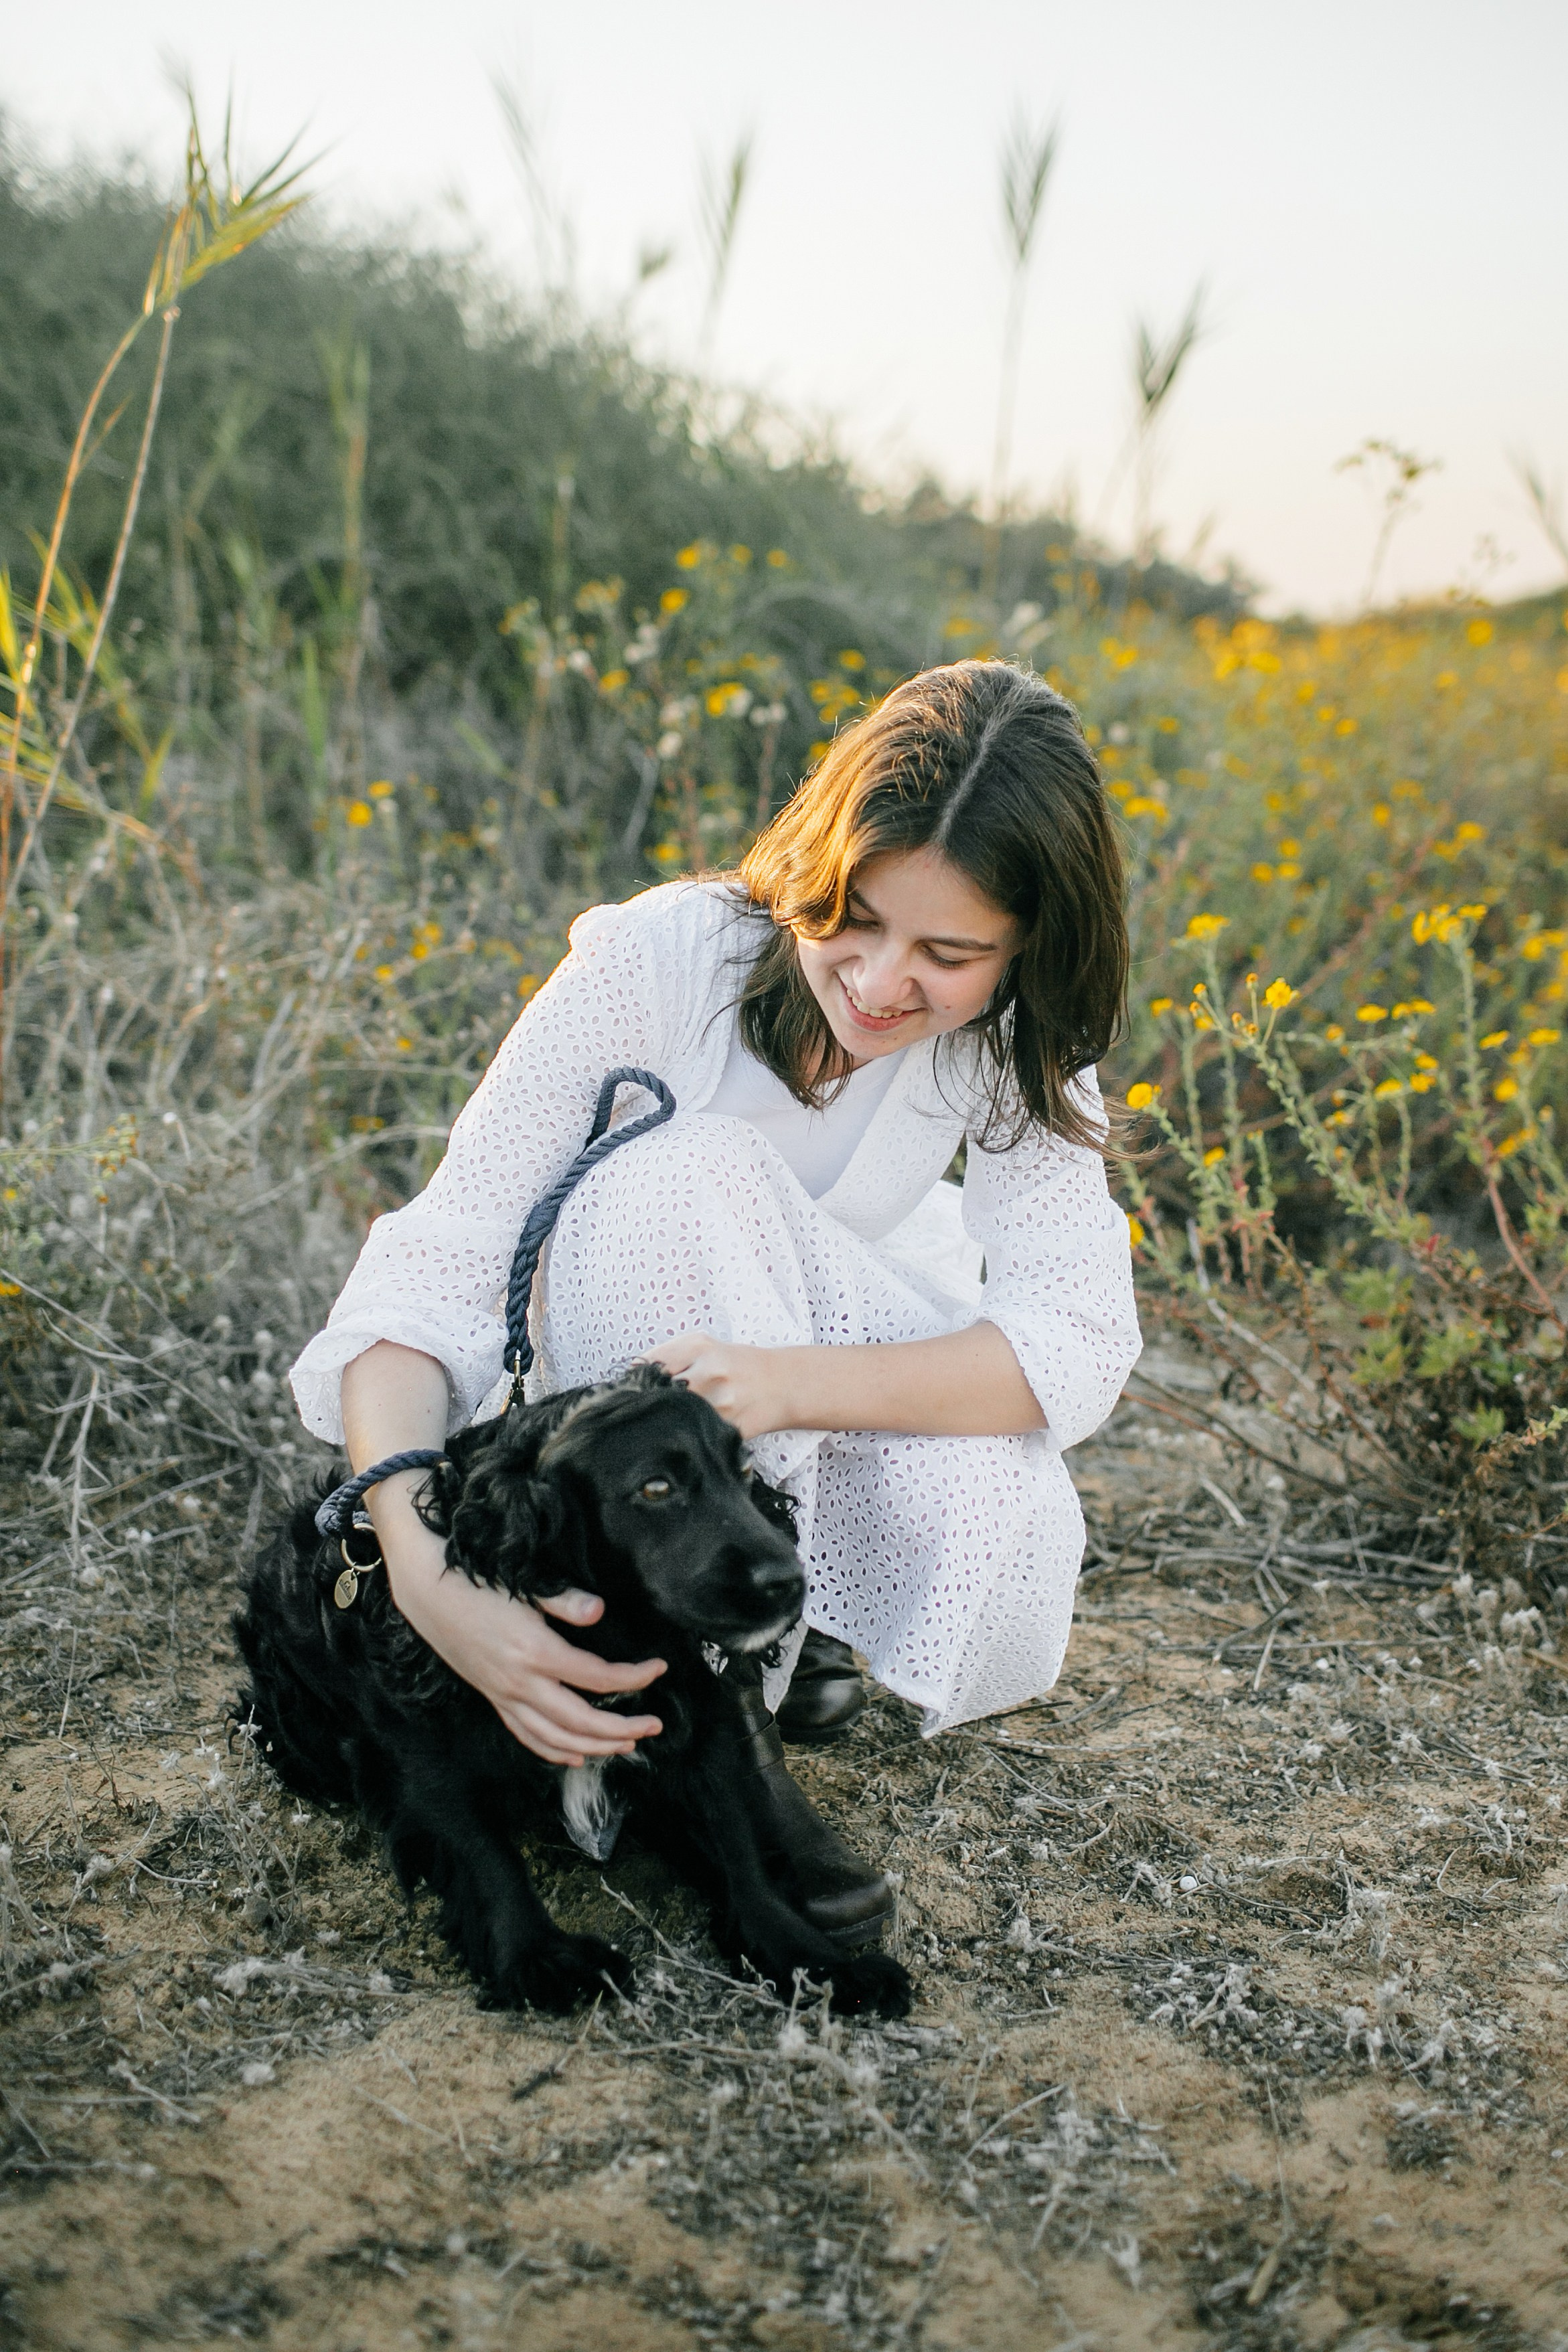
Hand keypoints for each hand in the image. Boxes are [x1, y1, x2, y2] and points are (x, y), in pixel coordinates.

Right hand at [373, 1477, 666, 1768]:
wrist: (426, 1591)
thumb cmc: (478, 1582)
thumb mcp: (524, 1586)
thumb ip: (565, 1602)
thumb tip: (600, 1611)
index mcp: (536, 1651)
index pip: (598, 1676)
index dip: (635, 1677)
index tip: (660, 1669)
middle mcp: (521, 1683)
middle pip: (582, 1721)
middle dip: (623, 1727)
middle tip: (655, 1725)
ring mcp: (505, 1695)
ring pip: (556, 1737)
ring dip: (595, 1746)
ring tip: (627, 1745)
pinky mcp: (493, 1698)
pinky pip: (527, 1736)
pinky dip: (554, 1751)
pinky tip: (576, 1757)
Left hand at [639, 1331, 798, 1438]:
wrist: (783, 1385)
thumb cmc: (737, 1364)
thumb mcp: (704, 1346)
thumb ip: (667, 1356)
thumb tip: (630, 1376)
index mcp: (699, 1347)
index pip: (649, 1365)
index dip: (635, 1381)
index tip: (631, 1390)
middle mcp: (710, 1372)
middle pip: (658, 1393)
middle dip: (647, 1403)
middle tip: (642, 1410)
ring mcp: (721, 1403)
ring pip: (673, 1416)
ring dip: (664, 1421)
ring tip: (666, 1421)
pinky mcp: (729, 1428)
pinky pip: (695, 1434)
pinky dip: (684, 1435)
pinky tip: (687, 1432)